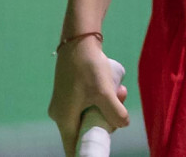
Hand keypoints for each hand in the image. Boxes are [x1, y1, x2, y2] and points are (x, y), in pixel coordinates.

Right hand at [48, 38, 128, 156]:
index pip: (74, 147)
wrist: (79, 39)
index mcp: (64, 120)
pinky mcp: (70, 92)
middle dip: (107, 120)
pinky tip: (114, 86)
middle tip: (120, 103)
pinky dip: (101, 98)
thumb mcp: (104, 91)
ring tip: (121, 91)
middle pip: (86, 129)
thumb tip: (124, 125)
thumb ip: (115, 112)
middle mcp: (61, 114)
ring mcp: (64, 103)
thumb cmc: (87, 67)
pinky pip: (87, 103)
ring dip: (107, 106)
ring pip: (89, 114)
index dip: (91, 147)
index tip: (106, 140)